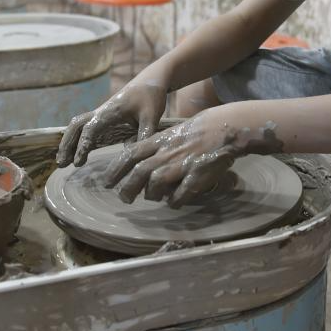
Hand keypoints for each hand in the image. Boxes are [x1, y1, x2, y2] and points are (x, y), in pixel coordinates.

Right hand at [56, 75, 169, 166]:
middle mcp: (101, 112)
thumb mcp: (152, 116)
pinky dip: (77, 142)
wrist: (149, 82)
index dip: (83, 144)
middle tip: (61, 163)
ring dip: (68, 143)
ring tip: (62, 162)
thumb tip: (136, 156)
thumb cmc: (150, 97)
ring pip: (77, 127)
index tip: (78, 161)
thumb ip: (145, 134)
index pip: (91, 128)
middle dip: (67, 143)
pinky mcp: (104, 120)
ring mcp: (100, 115)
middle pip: (76, 126)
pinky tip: (75, 157)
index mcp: (110, 110)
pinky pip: (86, 130)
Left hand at [102, 105, 283, 207]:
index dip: (116, 170)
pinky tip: (174, 202)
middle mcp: (166, 153)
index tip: (106, 182)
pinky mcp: (197, 175)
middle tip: (124, 198)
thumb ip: (154, 150)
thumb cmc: (194, 133)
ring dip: (150, 194)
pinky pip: (181, 193)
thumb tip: (139, 171)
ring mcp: (181, 164)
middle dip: (127, 188)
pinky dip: (174, 201)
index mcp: (159, 141)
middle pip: (139, 172)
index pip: (130, 155)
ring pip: (156, 183)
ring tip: (150, 198)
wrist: (223, 127)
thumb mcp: (169, 135)